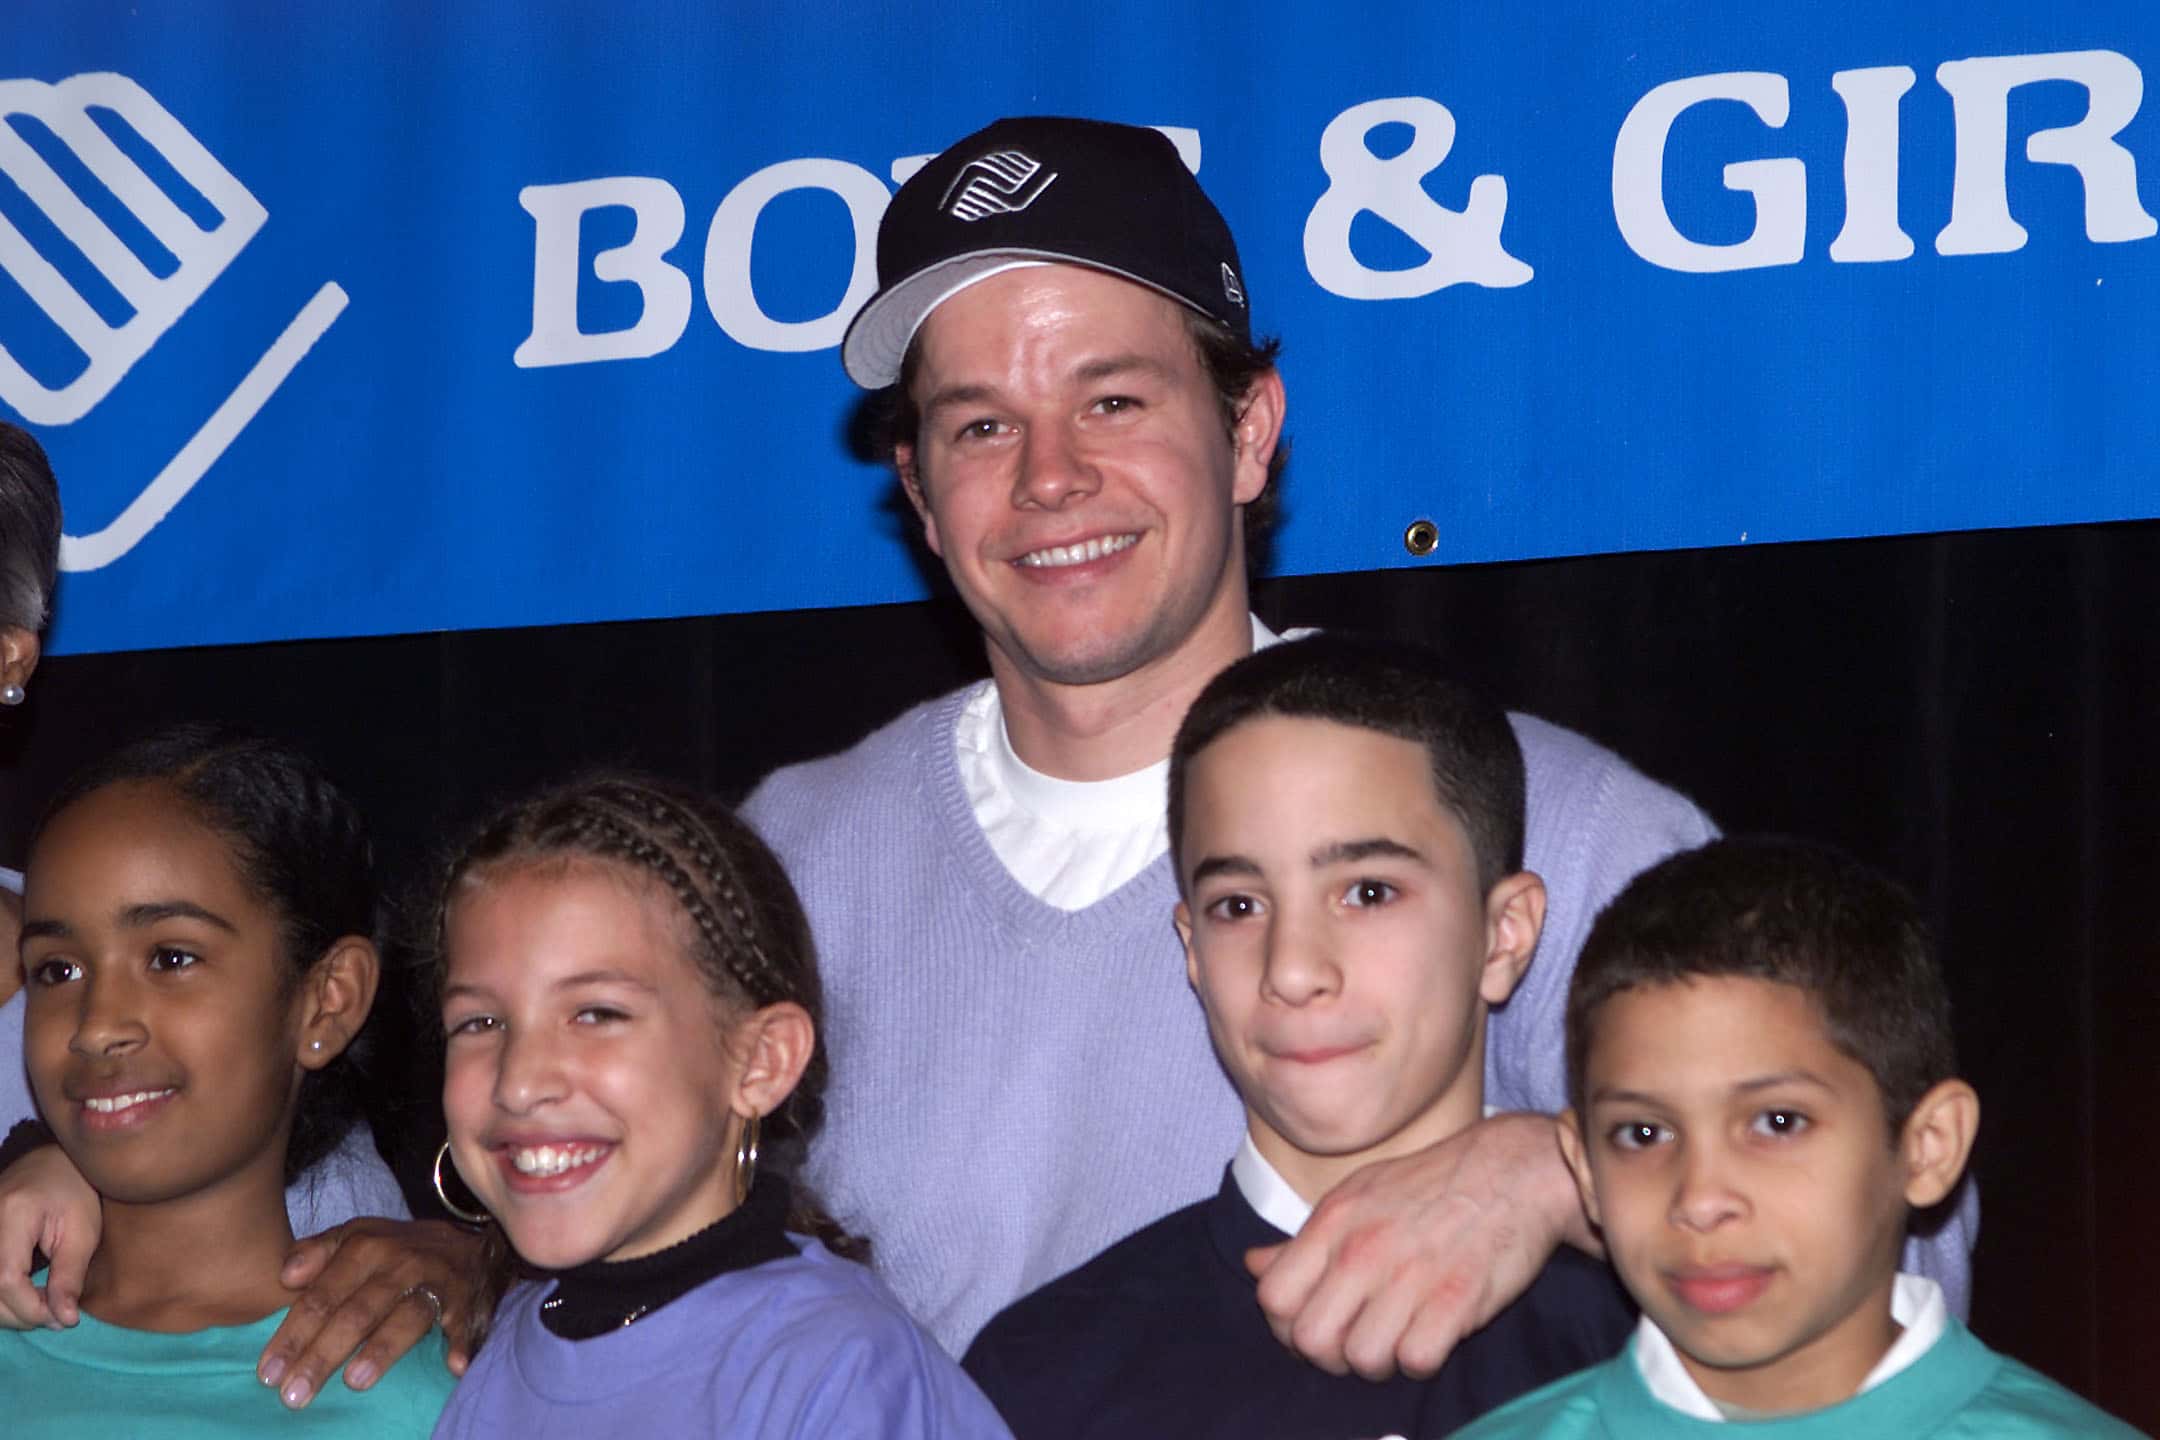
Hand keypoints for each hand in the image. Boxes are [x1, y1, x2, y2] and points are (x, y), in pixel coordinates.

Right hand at [0, 1142, 98, 1329]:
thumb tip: (63, 1321)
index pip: (7, 1280)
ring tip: (46, 1306)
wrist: (50, 1162)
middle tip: (58, 1317)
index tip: (62, 1320)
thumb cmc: (74, 1191)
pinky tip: (28, 1297)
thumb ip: (69, 1277)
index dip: (31, 1308)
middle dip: (21, 1314)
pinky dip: (2, 1298)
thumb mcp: (82, 1232)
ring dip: (10, 1310)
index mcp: (12, 1215)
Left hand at [257, 1218, 488, 1408]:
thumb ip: (316, 1252)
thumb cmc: (396, 1250)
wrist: (466, 1242)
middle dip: (323, 1355)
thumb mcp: (355, 1236)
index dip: (293, 1335)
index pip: (321, 1297)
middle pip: (356, 1314)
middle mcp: (399, 1264)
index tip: (269, 1373)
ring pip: (406, 1318)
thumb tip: (286, 1277)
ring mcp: (436, 1282)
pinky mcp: (467, 1300)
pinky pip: (465, 1322)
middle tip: (295, 1394)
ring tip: (354, 1382)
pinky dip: (462, 1342)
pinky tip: (454, 1365)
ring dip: (383, 1349)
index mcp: (365, 1247)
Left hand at [1245, 1112, 1591, 1379]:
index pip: (1273, 1298)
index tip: (1316, 1325)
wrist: (1514, 1169)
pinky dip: (1422, 1360)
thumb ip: (1305, 1240)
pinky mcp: (1456, 1300)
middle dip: (1330, 1355)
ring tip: (1398, 1337)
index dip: (1286, 1326)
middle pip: (1310, 1340)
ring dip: (1379, 1362)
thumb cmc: (1432, 1184)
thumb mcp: (1357, 1194)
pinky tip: (1432, 1336)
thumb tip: (1253, 1266)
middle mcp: (1363, 1249)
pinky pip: (1416, 1361)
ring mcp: (1409, 1275)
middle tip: (1358, 1340)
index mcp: (1334, 1222)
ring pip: (1362, 1359)